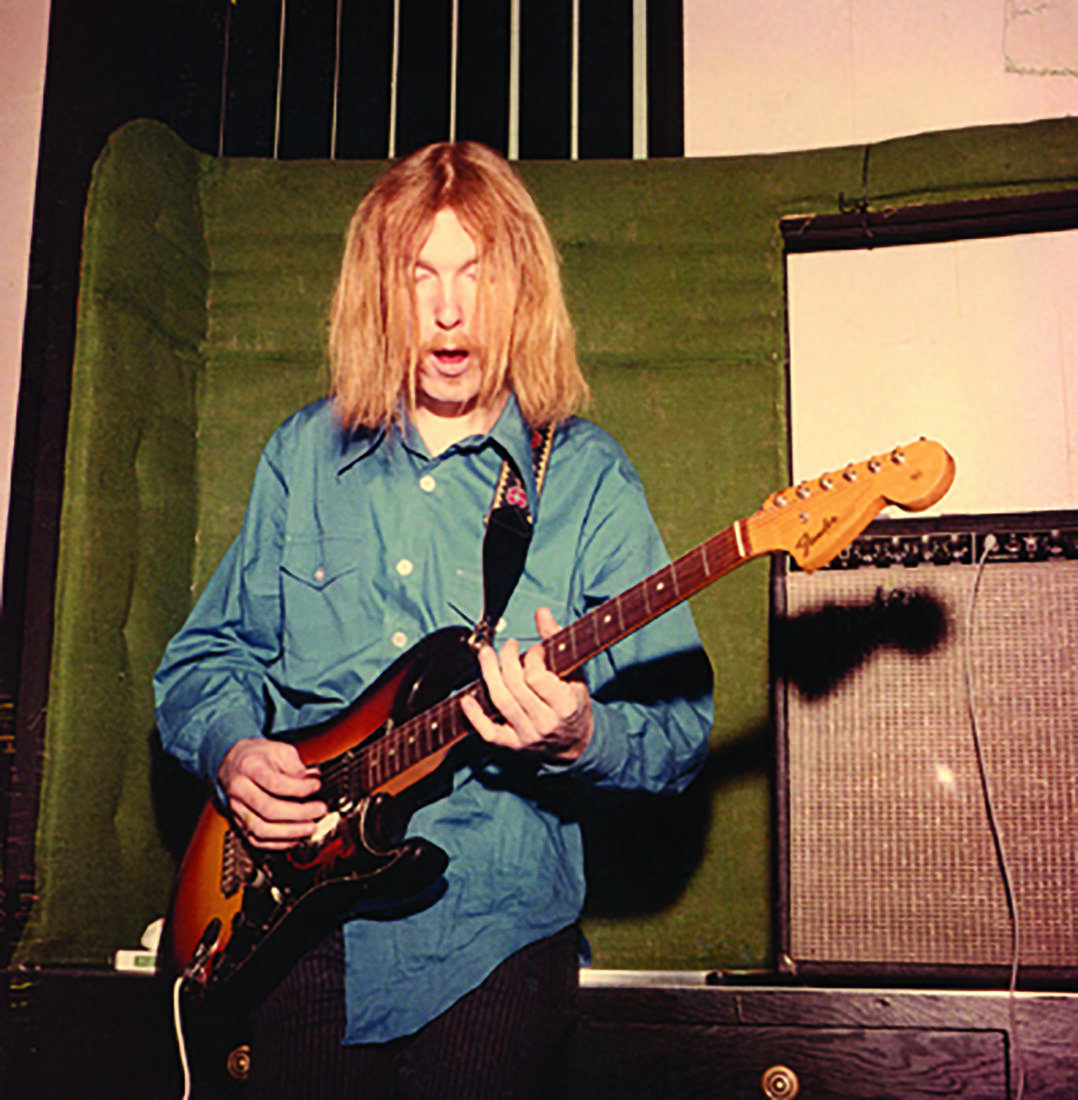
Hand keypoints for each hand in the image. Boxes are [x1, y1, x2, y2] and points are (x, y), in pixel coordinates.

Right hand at [218, 738, 325, 848]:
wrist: (233, 762)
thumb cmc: (258, 756)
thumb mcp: (279, 750)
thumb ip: (296, 766)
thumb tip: (313, 779)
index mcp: (250, 767)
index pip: (276, 783)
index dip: (300, 788)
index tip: (317, 785)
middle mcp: (240, 789)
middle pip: (269, 809)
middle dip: (299, 813)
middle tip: (319, 810)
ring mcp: (237, 808)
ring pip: (260, 828)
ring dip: (290, 832)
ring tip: (310, 827)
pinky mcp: (238, 821)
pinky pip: (255, 839)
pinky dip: (277, 843)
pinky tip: (295, 837)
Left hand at [460, 607, 592, 761]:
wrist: (575, 742)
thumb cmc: (575, 702)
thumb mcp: (575, 671)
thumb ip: (557, 640)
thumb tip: (541, 612)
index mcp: (566, 705)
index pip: (537, 678)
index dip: (532, 658)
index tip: (536, 650)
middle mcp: (546, 723)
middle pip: (515, 687)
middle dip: (507, 660)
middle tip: (509, 646)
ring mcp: (528, 736)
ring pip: (501, 702)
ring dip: (488, 675)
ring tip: (487, 655)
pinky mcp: (514, 745)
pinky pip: (490, 732)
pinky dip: (475, 716)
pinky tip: (467, 699)